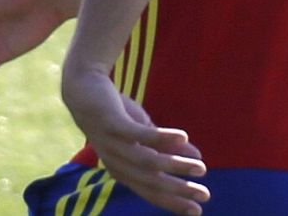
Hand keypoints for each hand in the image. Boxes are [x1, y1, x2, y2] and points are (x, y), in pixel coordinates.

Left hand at [61, 67, 208, 214]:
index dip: (172, 202)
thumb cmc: (114, 112)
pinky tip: (183, 136)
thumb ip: (166, 147)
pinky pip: (138, 134)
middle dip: (178, 190)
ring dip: (175, 165)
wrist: (83, 85)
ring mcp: (111, 143)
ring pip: (147, 161)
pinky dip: (161, 137)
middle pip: (150, 181)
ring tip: (200, 166)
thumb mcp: (143, 131)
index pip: (149, 191)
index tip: (197, 210)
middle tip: (204, 194)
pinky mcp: (111, 122)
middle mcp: (115, 160)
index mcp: (121, 168)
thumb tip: (198, 157)